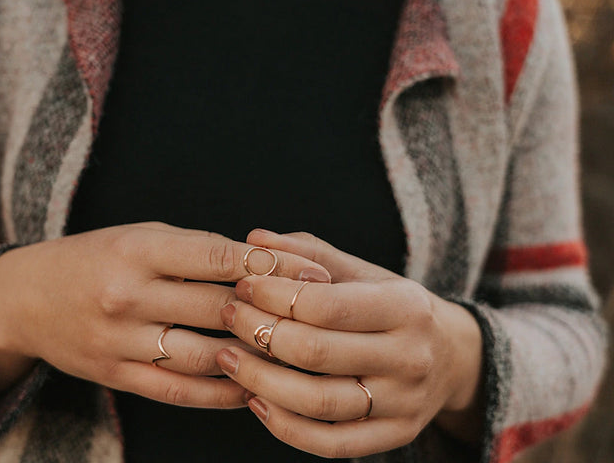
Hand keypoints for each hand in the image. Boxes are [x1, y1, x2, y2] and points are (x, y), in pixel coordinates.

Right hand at [0, 223, 330, 409]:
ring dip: (255, 355)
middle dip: (274, 311)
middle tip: (321, 316)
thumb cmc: (95, 257)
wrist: (26, 299)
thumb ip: (197, 251)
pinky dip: (222, 391)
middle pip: (219, 307)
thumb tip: (266, 265)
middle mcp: (128, 295)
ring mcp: (120, 341)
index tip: (316, 272)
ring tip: (294, 354)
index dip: (273, 264)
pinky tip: (253, 386)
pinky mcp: (116, 375)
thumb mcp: (140, 236)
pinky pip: (180, 390)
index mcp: (138, 249)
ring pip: (206, 354)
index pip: (219, 257)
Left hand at [216, 230, 482, 457]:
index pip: (326, 305)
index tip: (243, 285)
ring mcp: (403, 404)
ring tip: (227, 358)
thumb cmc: (395, 307)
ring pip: (317, 402)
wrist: (452, 357)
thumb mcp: (364, 272)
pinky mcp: (394, 436)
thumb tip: (254, 238)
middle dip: (259, 332)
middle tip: (227, 315)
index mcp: (405, 307)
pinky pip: (330, 443)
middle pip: (316, 353)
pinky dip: (284, 426)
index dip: (274, 296)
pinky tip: (255, 399)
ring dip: (260, 381)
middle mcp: (410, 358)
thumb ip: (310, 253)